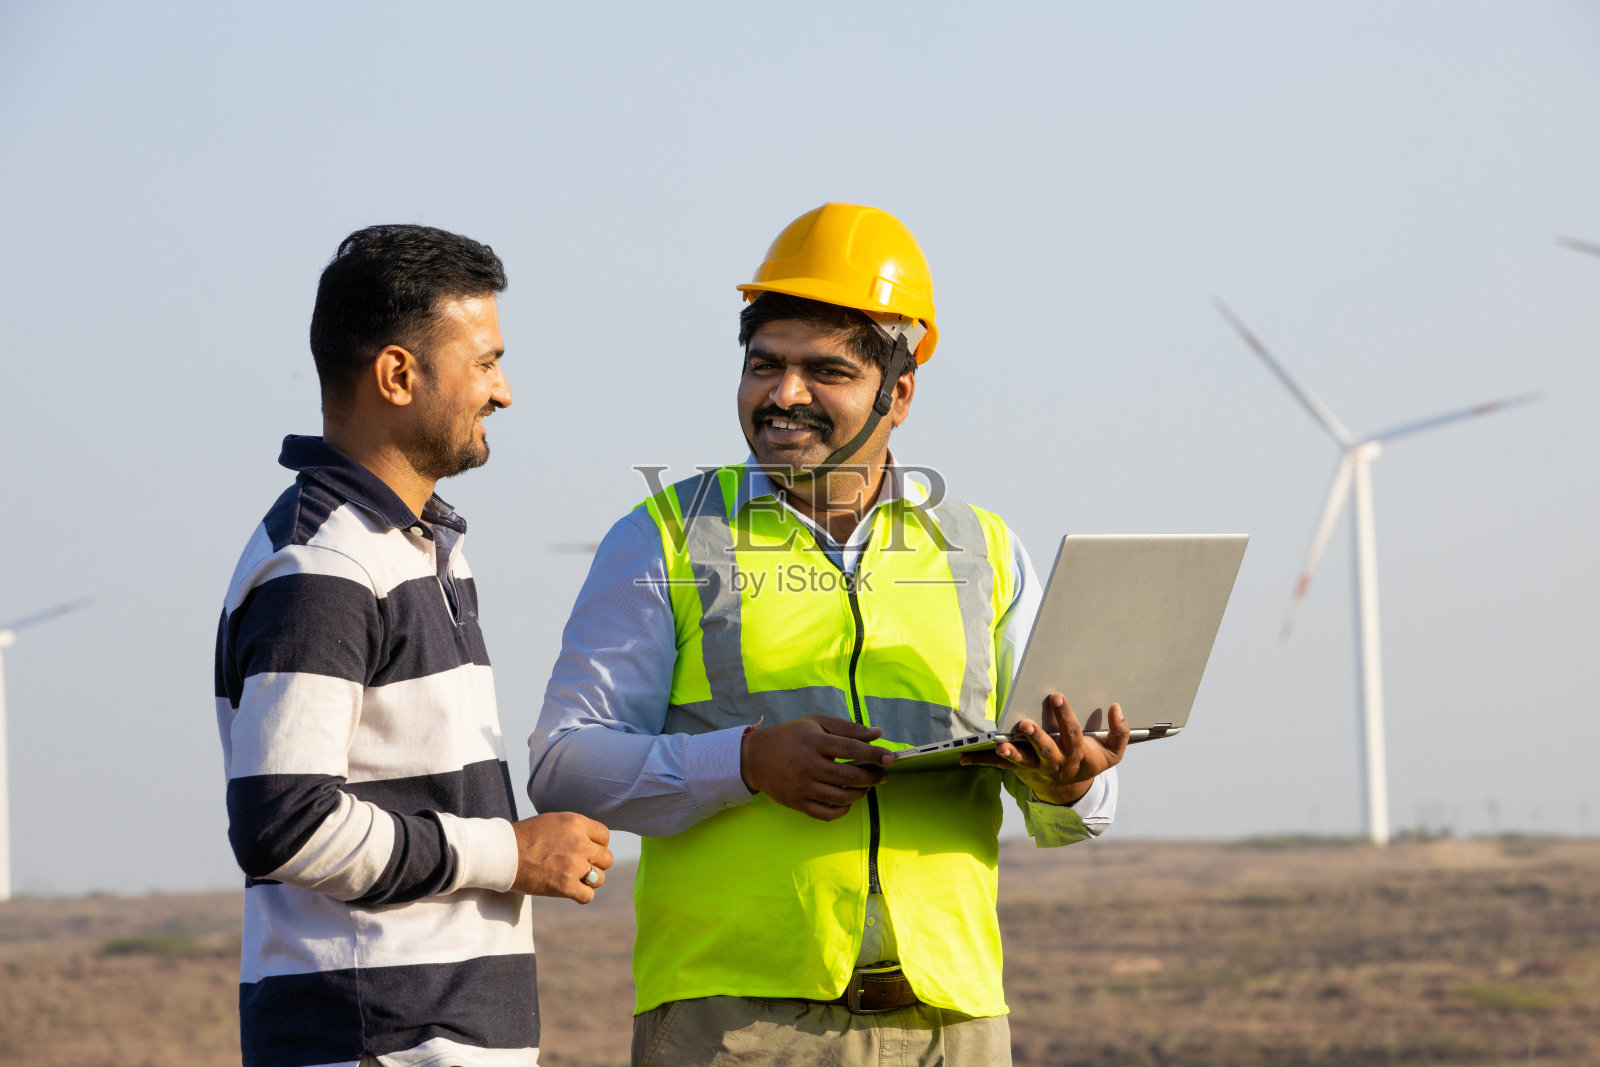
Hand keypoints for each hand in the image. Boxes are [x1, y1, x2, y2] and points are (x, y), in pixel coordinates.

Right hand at [510, 812, 612, 903]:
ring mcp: (574, 865)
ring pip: (600, 878)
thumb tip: (594, 843)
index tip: (585, 850)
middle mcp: (580, 843)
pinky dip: (580, 895)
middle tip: (579, 866)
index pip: (605, 836)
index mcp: (577, 823)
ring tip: (572, 878)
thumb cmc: (524, 837)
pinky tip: (570, 890)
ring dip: (589, 880)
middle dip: (595, 863)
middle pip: (607, 858)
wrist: (502, 853)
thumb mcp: (554, 822)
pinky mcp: (565, 886)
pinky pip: (588, 896)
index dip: (597, 845)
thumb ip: (576, 830)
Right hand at [741, 714, 891, 821]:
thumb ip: (847, 728)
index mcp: (814, 742)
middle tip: (882, 775)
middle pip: (849, 777)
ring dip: (860, 793)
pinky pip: (827, 814)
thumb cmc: (790, 737)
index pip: (851, 749)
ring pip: (841, 797)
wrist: (755, 757)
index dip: (874, 754)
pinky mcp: (797, 803)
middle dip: (872, 777)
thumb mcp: (816, 723)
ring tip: (865, 786)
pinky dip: (842, 810)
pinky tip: (847, 801)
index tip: (890, 758)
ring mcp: (803, 787)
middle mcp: (809, 765)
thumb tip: (877, 734)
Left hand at [961, 694, 1128, 804]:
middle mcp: (1055, 763)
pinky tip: (963, 756)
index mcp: (1076, 755)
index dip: (1066, 717)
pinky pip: (998, 766)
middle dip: (1036, 737)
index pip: (1072, 735)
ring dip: (1010, 753)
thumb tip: (1117, 707)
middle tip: (1026, 723)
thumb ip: (1120, 733)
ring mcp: (1035, 767)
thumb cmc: (1089, 761)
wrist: (1070, 790)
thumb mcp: (1112, 754)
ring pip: (1021, 762)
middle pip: (1046, 751)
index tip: (1057, 696)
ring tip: (1000, 744)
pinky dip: (981, 760)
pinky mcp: (1018, 769)